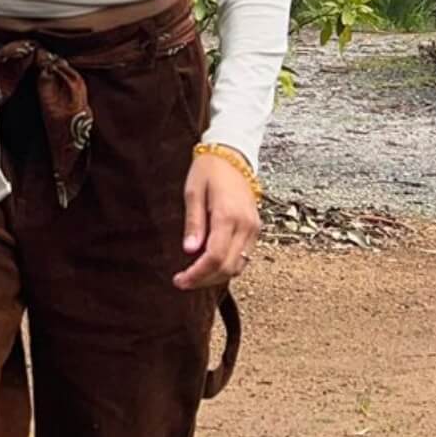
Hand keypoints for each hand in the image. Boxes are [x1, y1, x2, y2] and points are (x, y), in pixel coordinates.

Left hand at [173, 151, 259, 290]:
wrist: (233, 154)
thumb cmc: (208, 171)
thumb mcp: (193, 192)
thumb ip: (193, 223)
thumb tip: (189, 250)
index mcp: (228, 215)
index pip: (214, 257)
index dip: (197, 274)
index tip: (179, 280)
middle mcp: (245, 225)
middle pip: (227, 266)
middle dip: (204, 280)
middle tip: (183, 282)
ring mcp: (254, 228)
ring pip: (238, 266)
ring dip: (216, 276)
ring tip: (195, 275)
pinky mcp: (256, 228)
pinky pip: (244, 256)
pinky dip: (228, 266)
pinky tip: (210, 265)